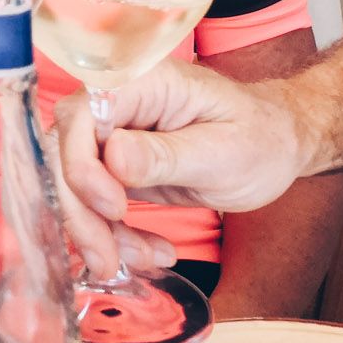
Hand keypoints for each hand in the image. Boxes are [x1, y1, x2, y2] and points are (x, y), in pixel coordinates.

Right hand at [54, 59, 306, 274]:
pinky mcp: (116, 168)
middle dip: (82, 211)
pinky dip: (114, 235)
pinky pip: (95, 203)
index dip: (83, 164)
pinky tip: (150, 252)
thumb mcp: (224, 151)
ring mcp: (113, 137)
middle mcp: (116, 105)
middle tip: (109, 259)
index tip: (113, 207)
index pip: (81, 116)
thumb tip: (114, 157)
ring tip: (145, 260)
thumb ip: (166, 155)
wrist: (277, 146)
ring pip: (74, 185)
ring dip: (98, 231)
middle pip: (66, 154)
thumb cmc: (260, 137)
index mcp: (141, 83)